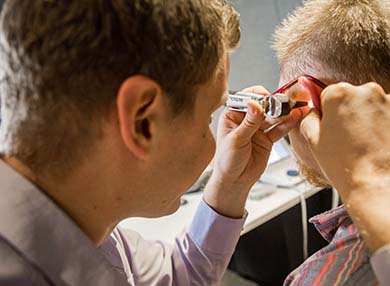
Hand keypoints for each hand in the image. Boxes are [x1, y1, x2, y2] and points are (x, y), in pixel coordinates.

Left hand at [204, 86, 301, 217]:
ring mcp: (257, 130)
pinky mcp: (267, 140)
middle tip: (284, 103)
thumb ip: (248, 122)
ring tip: (293, 108)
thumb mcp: (236, 140)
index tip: (266, 97)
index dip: (257, 96)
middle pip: (262, 106)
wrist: (234, 181)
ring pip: (272, 117)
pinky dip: (287, 124)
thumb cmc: (227, 161)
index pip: (245, 99)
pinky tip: (295, 117)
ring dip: (283, 113)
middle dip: (273, 104)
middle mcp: (245, 121)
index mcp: (232, 116)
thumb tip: (255, 104)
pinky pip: (278, 129)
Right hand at [300, 82, 389, 250]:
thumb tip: (311, 111)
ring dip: (366, 119)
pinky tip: (377, 143)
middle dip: (347, 113)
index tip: (329, 126)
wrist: (379, 184)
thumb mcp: (312, 140)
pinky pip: (386, 114)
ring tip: (362, 144)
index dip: (326, 112)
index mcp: (339, 94)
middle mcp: (366, 91)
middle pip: (350, 97)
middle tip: (344, 138)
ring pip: (370, 106)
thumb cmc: (346, 165)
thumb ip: (308, 118)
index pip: (327, 94)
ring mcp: (388, 100)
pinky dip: (383, 125)